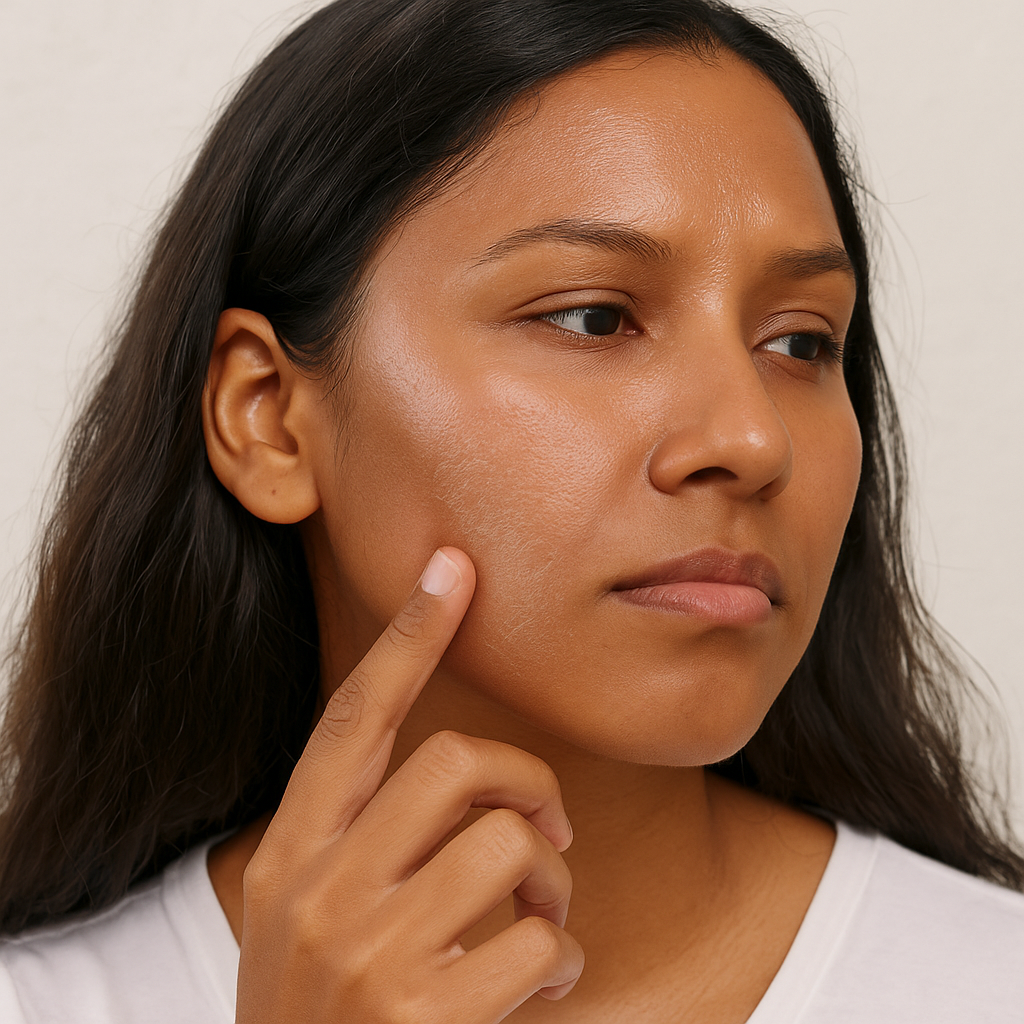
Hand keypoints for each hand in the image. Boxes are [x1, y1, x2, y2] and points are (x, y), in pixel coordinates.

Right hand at [234, 547, 582, 1022]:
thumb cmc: (327, 1011)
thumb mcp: (314, 915)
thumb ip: (366, 841)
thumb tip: (471, 778)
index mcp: (294, 851)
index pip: (355, 718)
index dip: (409, 635)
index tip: (452, 567)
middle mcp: (320, 889)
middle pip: (455, 764)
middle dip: (524, 780)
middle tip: (545, 821)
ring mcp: (368, 954)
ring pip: (510, 844)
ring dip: (552, 880)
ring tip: (543, 920)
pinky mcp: (424, 1017)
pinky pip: (539, 942)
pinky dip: (562, 959)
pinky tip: (541, 985)